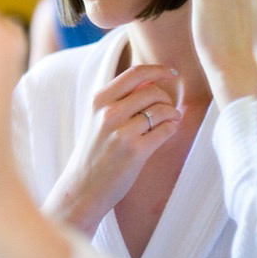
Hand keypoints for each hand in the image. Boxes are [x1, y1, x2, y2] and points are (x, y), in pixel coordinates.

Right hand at [43, 64, 181, 233]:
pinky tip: (168, 131)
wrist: (83, 188)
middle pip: (152, 91)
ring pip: (161, 109)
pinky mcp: (135, 151)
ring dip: (172, 113)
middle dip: (166, 98)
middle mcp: (108, 112)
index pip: (135, 73)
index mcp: (99, 100)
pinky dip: (172, 128)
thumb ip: (120, 99)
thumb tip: (153, 81)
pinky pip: (165, 130)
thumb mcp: (98, 118)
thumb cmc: (95, 152)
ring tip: (171, 120)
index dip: (159, 69)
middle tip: (167, 109)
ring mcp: (121, 132)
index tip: (173, 73)